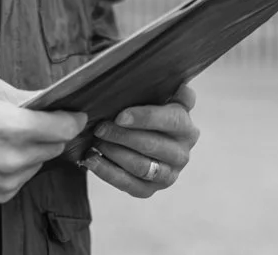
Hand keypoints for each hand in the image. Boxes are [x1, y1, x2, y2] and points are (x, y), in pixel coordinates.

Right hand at [0, 77, 86, 203]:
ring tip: (12, 136)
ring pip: (39, 162)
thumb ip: (26, 97)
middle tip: (38, 120)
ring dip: (35, 149)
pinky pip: (23, 178)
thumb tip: (51, 100)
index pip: (61, 129)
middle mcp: (12, 158)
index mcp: (11, 126)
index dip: (73, 119)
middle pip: (54, 147)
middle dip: (52, 132)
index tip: (76, 113)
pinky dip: (20, 165)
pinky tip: (0, 152)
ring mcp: (5, 180)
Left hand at [81, 84, 198, 196]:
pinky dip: (108, 173)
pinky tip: (92, 160)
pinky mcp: (150, 190)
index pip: (170, 121)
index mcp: (186, 127)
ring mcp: (167, 175)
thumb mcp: (162, 94)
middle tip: (100, 127)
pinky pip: (129, 185)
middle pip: (152, 145)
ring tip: (96, 141)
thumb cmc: (150, 108)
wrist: (146, 133)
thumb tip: (183, 87)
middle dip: (122, 136)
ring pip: (140, 167)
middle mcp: (181, 154)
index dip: (145, 118)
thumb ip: (172, 89)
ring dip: (114, 153)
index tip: (120, 116)